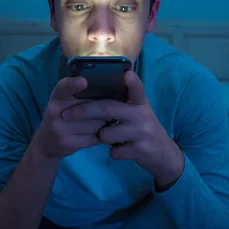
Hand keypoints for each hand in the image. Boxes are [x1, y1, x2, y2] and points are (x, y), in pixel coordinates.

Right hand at [31, 77, 105, 159]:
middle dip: (102, 110)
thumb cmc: (61, 115)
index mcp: (56, 97)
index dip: (73, 84)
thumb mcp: (63, 101)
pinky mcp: (67, 144)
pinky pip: (94, 138)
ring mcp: (60, 129)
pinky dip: (99, 136)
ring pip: (95, 124)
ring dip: (103, 124)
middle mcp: (55, 111)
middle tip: (107, 110)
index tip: (83, 82)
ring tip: (100, 122)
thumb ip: (79, 93)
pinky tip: (95, 134)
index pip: (63, 87)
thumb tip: (108, 88)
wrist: (45, 143)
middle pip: (90, 108)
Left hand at [61, 71, 184, 188]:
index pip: (137, 89)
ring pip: (106, 134)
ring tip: (113, 137)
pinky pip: (113, 151)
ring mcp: (142, 133)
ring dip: (103, 137)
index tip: (126, 74)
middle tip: (66, 114)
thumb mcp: (138, 111)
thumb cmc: (142, 127)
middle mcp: (142, 115)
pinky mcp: (140, 150)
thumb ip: (125, 99)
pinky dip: (113, 152)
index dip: (132, 82)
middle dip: (84, 111)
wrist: (162, 154)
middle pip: (107, 109)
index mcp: (140, 103)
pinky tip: (123, 149)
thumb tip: (101, 87)